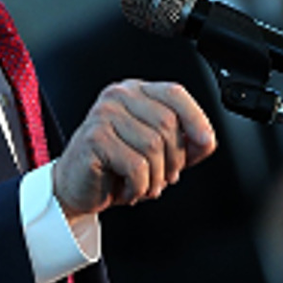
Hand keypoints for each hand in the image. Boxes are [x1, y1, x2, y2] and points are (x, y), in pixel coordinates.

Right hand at [52, 79, 214, 218]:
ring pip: (153, 146)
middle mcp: (118, 96)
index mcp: (136, 93)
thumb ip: (185, 144)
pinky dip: (139, 186)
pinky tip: (128, 189)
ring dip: (155, 177)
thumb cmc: (115, 168)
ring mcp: (103, 114)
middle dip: (174, 160)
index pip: (175, 93)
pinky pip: (135, 165)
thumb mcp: (158, 154)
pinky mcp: (94, 138)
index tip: (206, 142)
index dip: (196, 118)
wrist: (76, 188)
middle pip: (168, 123)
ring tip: (144, 185)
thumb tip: (205, 141)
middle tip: (163, 177)